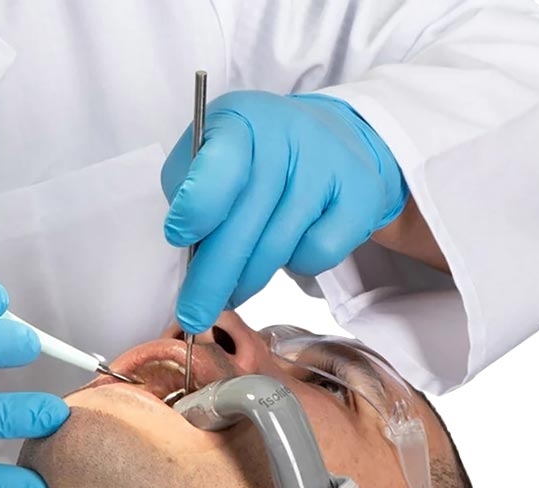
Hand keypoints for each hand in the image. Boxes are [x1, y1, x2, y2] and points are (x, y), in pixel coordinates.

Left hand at [161, 91, 408, 332]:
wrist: (332, 141)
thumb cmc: (256, 160)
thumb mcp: (211, 157)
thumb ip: (188, 193)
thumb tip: (188, 247)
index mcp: (241, 120)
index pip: (219, 166)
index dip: (197, 207)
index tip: (178, 236)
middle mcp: (287, 135)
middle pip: (243, 224)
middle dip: (211, 280)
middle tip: (193, 316)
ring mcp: (328, 165)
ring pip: (276, 249)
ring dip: (247, 281)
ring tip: (233, 288)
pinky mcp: (360, 197)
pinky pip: (315, 257)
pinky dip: (296, 266)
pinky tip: (289, 249)